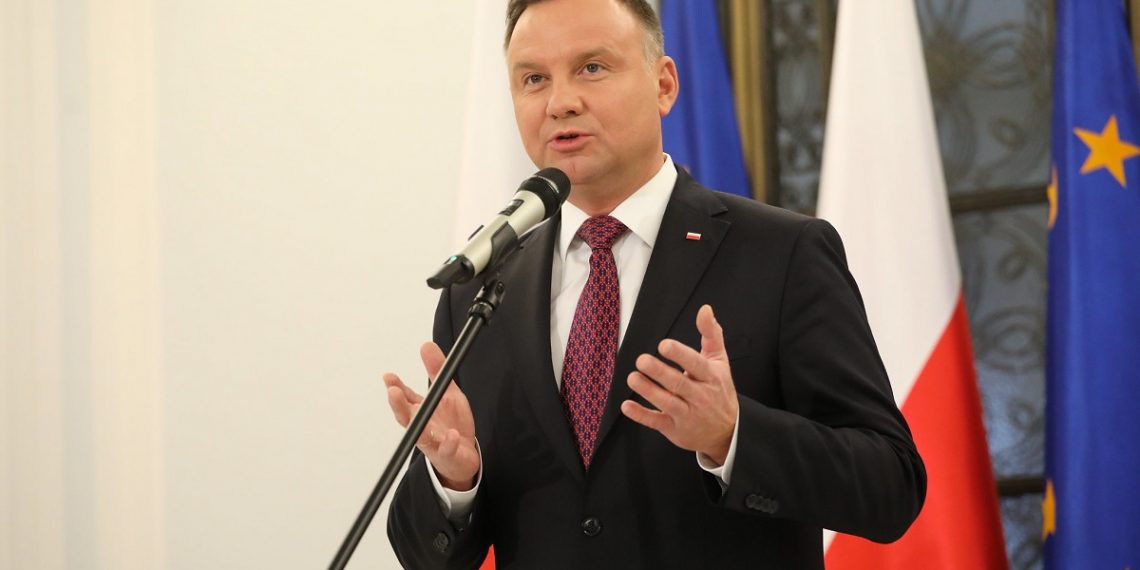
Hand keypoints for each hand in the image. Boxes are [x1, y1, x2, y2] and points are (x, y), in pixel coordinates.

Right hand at [384, 342, 479, 490]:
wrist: (463, 458)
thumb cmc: (451, 425)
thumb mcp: (448, 394)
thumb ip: (437, 371)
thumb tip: (426, 345)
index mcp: (421, 412)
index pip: (405, 399)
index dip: (396, 388)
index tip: (388, 376)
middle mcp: (423, 427)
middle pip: (406, 417)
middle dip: (398, 405)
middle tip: (392, 392)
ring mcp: (434, 443)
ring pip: (421, 436)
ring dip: (417, 425)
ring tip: (415, 411)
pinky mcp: (448, 455)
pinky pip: (447, 450)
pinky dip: (448, 443)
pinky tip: (452, 435)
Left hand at [620, 305, 737, 464]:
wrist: (727, 431)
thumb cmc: (718, 390)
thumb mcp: (719, 361)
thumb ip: (711, 334)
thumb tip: (705, 309)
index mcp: (710, 377)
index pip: (696, 364)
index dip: (680, 355)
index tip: (663, 345)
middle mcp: (700, 396)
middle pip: (678, 384)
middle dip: (659, 372)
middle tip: (641, 360)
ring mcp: (687, 414)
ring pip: (666, 403)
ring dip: (648, 391)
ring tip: (633, 377)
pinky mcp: (674, 428)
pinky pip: (656, 422)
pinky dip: (641, 415)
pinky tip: (626, 406)